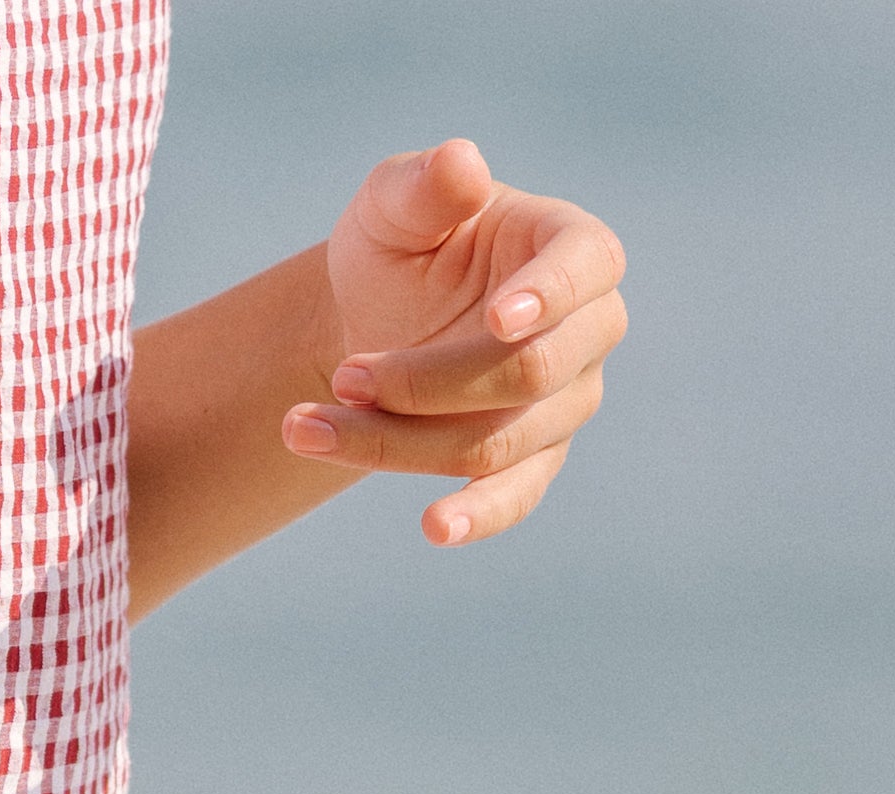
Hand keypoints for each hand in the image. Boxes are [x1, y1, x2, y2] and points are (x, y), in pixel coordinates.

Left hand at [284, 136, 628, 548]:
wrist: (373, 320)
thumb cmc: (397, 248)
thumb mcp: (393, 204)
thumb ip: (424, 184)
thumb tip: (462, 164)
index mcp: (573, 248)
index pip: (585, 270)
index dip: (548, 296)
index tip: (499, 319)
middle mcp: (588, 330)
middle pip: (526, 374)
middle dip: (427, 382)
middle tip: (343, 375)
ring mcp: (566, 402)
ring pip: (496, 442)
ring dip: (398, 442)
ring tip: (306, 426)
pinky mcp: (533, 460)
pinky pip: (514, 497)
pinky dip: (475, 516)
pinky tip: (433, 528)